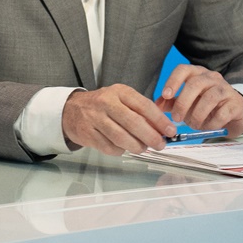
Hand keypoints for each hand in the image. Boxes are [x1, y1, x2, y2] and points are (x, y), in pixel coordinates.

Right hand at [62, 83, 176, 154]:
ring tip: (143, 148)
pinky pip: (110, 147)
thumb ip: (141, 111)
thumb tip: (163, 129)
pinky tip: (123, 147)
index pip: (144, 106)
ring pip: (122, 138)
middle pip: (134, 123)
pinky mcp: (87, 133)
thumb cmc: (103, 106)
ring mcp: (94, 118)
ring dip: (137, 147)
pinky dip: (120, 150)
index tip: (171, 131)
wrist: (71, 109)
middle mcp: (105, 102)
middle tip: (160, 145)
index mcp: (119, 92)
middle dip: (151, 137)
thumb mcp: (121, 99)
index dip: (160, 120)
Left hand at [156, 64, 242, 135]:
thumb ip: (171, 102)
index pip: (183, 69)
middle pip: (195, 84)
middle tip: (176, 118)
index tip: (165, 96)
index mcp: (196, 73)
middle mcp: (212, 77)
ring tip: (193, 125)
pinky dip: (212, 123)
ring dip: (198, 114)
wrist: (231, 114)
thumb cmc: (204, 105)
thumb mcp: (186, 102)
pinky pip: (223, 113)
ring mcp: (226, 88)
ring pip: (210, 97)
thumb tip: (156, 105)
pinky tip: (207, 127)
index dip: (173, 81)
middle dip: (183, 103)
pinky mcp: (236, 102)